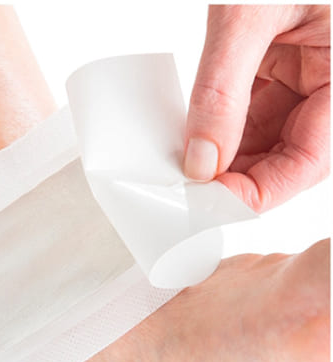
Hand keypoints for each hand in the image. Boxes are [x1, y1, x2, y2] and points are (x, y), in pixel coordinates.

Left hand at [184, 5, 329, 211]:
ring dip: (222, 156)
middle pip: (284, 155)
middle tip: (188, 191)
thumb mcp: (248, 13)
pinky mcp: (278, 66)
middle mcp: (329, 81)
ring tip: (183, 165)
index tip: (213, 202)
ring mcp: (304, 75)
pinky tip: (192, 136)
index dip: (262, 189)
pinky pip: (249, 112)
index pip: (309, 159)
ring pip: (262, 139)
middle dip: (235, 176)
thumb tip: (199, 160)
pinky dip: (218, 129)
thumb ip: (223, 91)